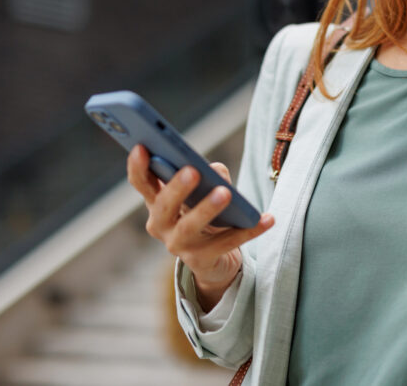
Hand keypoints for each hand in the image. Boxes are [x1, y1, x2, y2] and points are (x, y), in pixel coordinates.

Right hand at [126, 144, 273, 310]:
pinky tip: (267, 218)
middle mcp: (161, 225)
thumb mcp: (204, 191)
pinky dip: (249, 230)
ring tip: (225, 193)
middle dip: (176, 188)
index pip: (142, 183)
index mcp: (156, 202)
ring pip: (190, 227)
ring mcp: (179, 246)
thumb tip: (216, 173)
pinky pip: (227, 243)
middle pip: (163, 206)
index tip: (141, 146)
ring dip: (207, 209)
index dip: (138, 166)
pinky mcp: (202, 260)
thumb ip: (210, 175)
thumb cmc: (204, 212)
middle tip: (192, 170)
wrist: (213, 258)